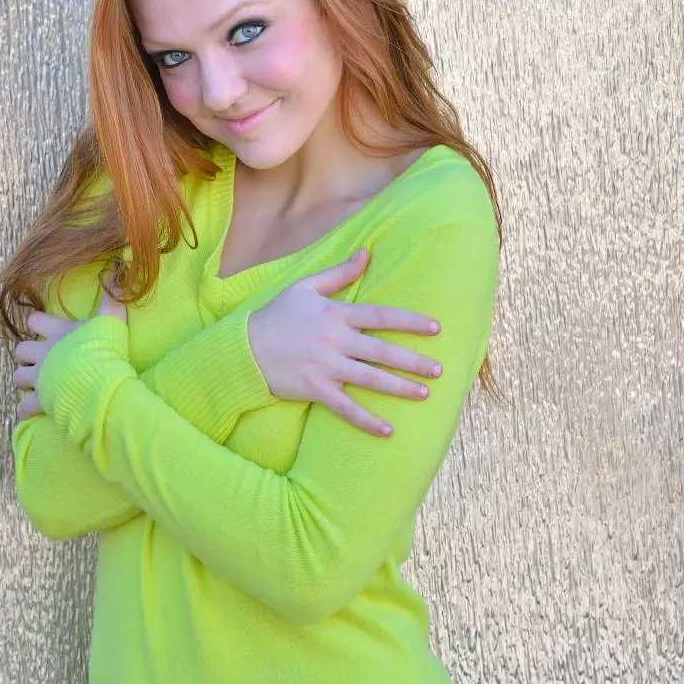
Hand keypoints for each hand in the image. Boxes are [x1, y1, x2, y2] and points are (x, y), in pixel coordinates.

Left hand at [13, 267, 127, 419]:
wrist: (99, 381)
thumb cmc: (105, 349)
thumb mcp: (111, 320)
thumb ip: (113, 298)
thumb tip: (119, 269)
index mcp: (58, 332)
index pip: (35, 321)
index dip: (37, 324)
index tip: (42, 328)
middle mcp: (44, 354)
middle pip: (20, 351)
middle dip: (26, 357)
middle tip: (38, 362)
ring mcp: (40, 377)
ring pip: (18, 377)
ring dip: (24, 381)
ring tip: (34, 385)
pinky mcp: (40, 400)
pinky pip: (24, 407)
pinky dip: (26, 409)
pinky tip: (30, 410)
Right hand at [246, 248, 443, 436]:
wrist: (243, 350)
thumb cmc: (275, 316)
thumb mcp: (305, 288)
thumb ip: (339, 273)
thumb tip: (367, 253)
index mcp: (335, 315)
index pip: (381, 316)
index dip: (410, 322)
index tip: (436, 328)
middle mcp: (335, 341)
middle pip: (382, 351)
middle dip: (414, 361)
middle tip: (440, 369)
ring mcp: (326, 367)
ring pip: (370, 379)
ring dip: (399, 388)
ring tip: (425, 394)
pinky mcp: (316, 390)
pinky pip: (346, 408)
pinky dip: (367, 420)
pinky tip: (388, 431)